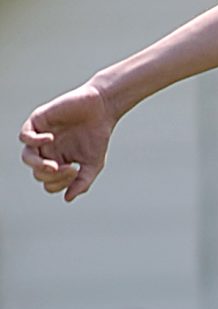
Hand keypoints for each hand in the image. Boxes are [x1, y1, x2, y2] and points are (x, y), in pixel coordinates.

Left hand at [19, 83, 114, 201]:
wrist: (100, 109)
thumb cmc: (97, 137)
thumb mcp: (93, 165)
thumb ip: (82, 183)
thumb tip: (67, 198)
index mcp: (59, 162)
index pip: (49, 183)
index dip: (60, 184)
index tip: (75, 173)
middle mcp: (47, 152)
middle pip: (38, 173)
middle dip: (53, 176)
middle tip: (70, 169)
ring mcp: (41, 136)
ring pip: (27, 158)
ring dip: (38, 166)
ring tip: (53, 166)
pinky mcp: (38, 121)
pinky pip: (25, 136)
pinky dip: (34, 140)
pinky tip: (50, 139)